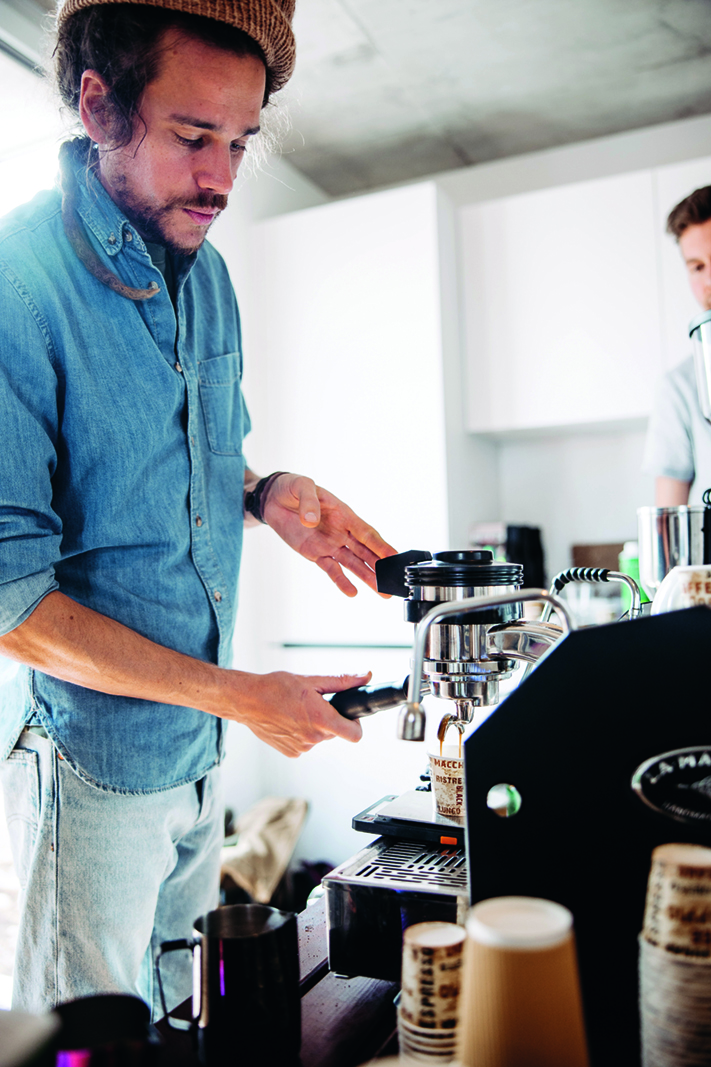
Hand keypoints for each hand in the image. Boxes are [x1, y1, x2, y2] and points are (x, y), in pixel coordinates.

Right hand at [223, 670, 369, 756]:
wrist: (247, 701)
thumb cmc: (276, 688)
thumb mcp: (311, 681)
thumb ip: (341, 682)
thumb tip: (365, 677)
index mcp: (321, 720)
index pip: (354, 734)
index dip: (355, 724)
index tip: (348, 714)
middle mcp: (313, 738)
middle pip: (335, 732)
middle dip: (329, 718)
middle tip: (312, 704)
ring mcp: (302, 748)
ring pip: (319, 737)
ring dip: (313, 725)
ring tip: (297, 711)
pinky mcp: (291, 753)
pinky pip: (306, 743)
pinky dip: (301, 733)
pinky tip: (288, 721)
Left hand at [262, 474, 396, 596]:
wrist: (273, 498)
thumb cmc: (292, 487)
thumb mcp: (301, 487)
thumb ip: (308, 502)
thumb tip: (311, 520)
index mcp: (343, 514)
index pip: (366, 532)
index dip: (380, 545)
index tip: (394, 557)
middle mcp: (341, 531)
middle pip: (365, 551)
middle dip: (379, 566)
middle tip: (392, 582)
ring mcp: (329, 544)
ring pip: (353, 563)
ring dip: (367, 577)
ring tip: (381, 592)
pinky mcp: (315, 553)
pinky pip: (331, 569)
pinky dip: (341, 580)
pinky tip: (352, 592)